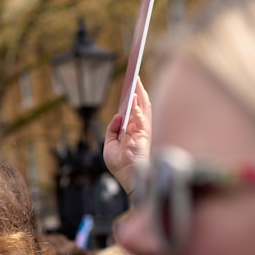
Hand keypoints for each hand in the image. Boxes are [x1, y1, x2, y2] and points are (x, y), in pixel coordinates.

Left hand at [104, 76, 151, 194]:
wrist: (128, 178)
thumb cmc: (121, 165)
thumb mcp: (110, 145)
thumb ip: (112, 129)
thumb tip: (118, 115)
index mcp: (134, 131)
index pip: (134, 110)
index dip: (132, 97)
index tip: (130, 84)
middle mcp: (141, 129)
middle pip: (141, 105)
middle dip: (138, 90)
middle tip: (135, 76)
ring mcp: (144, 130)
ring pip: (144, 107)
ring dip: (140, 93)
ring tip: (136, 80)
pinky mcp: (145, 134)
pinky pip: (142, 117)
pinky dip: (137, 107)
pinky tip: (132, 98)